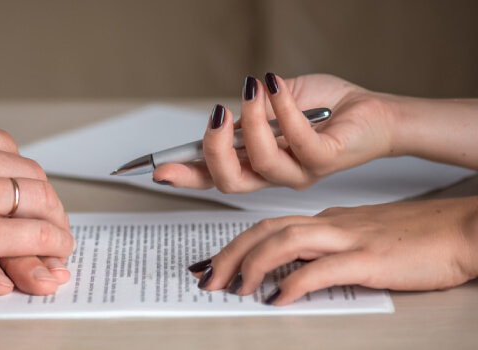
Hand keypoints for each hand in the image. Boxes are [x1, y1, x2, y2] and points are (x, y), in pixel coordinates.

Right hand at [0, 112, 74, 300]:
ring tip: (58, 239)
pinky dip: (53, 244)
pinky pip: (35, 235)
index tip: (20, 191)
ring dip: (55, 222)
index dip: (17, 174)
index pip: (3, 147)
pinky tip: (54, 254)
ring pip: (39, 201)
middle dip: (42, 199)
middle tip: (46, 218)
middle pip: (27, 172)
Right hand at [153, 73, 397, 191]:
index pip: (214, 177)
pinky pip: (297, 140)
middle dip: (213, 150)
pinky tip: (276, 87)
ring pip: (261, 161)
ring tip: (254, 89)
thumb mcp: (274, 105)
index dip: (185, 176)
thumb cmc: (325, 108)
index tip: (160, 171)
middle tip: (216, 117)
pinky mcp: (325, 160)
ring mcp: (299, 172)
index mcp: (257, 164)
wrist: (371, 111)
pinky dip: (282, 109)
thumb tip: (224, 116)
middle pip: (229, 181)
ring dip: (252, 120)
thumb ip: (248, 114)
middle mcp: (274, 175)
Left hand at [190, 197, 477, 304]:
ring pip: (287, 241)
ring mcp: (351, 239)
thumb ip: (329, 250)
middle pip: (267, 230)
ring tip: (235, 287)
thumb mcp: (363, 239)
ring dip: (253, 264)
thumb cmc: (419, 238)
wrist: (463, 230)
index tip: (212, 263)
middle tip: (206, 277)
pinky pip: (323, 269)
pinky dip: (295, 283)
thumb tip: (296, 272)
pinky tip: (279, 299)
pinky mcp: (371, 258)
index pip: (269, 226)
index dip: (234, 244)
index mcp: (329, 220)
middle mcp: (332, 224)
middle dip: (230, 253)